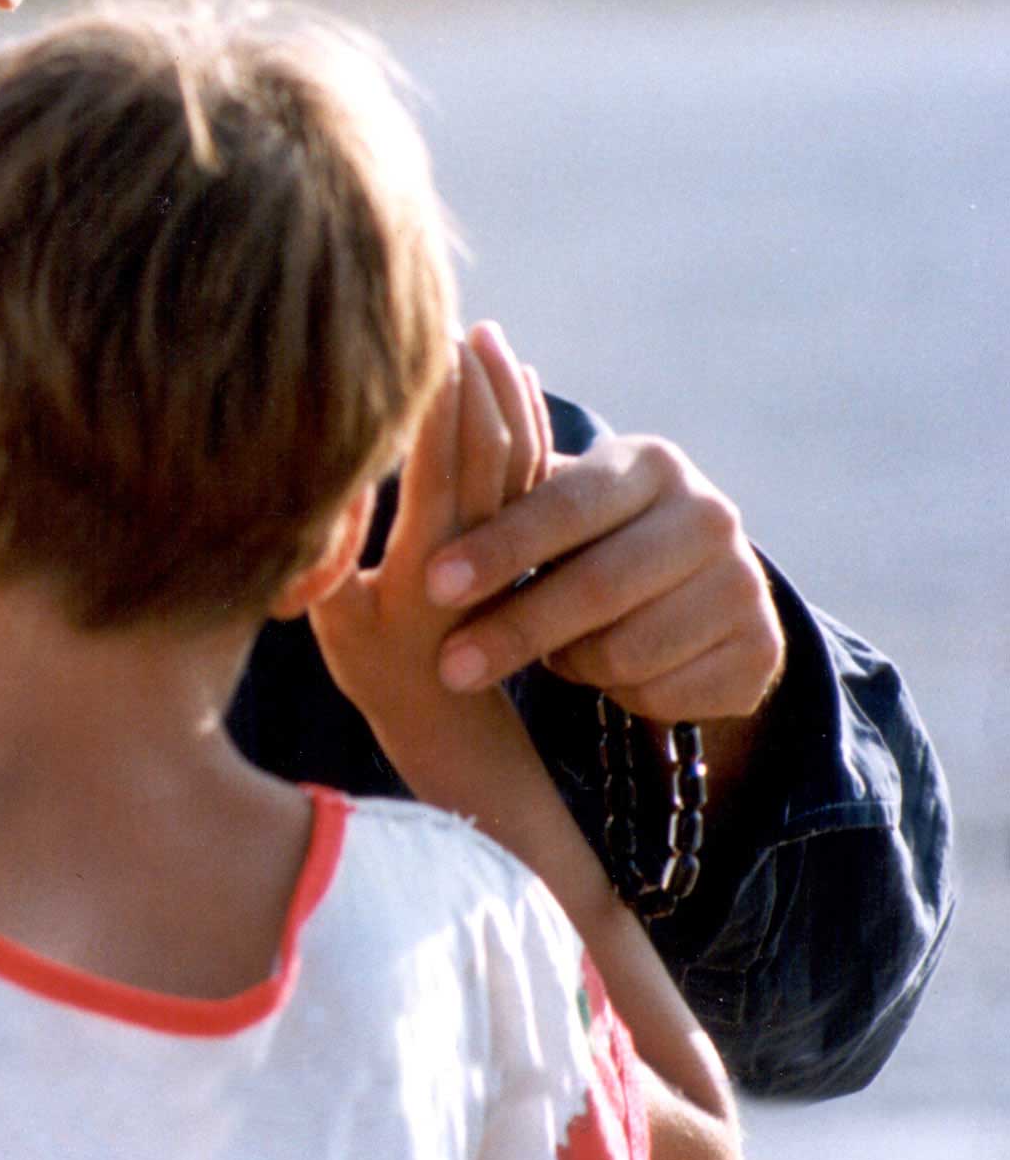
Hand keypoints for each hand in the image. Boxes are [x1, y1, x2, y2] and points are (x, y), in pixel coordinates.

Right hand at [309, 324, 548, 739]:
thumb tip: (322, 486)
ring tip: (484, 332)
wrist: (448, 714)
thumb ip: (326, 557)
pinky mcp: (519, 538)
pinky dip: (529, 416)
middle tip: (449, 318)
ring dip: (504, 388)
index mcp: (427, 563)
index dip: (434, 402)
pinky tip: (517, 374)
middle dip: (472, 379)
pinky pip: (535, 468)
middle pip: (489, 446)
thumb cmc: (371, 664)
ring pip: (522, 452)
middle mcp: (476, 545)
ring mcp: (506, 540)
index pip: (439, 465)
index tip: (420, 339)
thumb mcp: (334, 620)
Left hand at [422, 401, 783, 729]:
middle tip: (449, 667)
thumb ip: (492, 496)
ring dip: (569, 664)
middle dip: (515, 630)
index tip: (433, 582)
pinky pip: (666, 695)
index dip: (499, 546)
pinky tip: (606, 674)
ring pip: (629, 649)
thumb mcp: (548, 508)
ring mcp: (745, 583)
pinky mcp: (763, 651)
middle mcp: (710, 514)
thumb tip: (395, 484)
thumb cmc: (584, 540)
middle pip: (598, 586)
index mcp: (649, 463)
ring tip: (546, 654)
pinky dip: (620, 696)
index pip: (565, 504)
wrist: (691, 592)